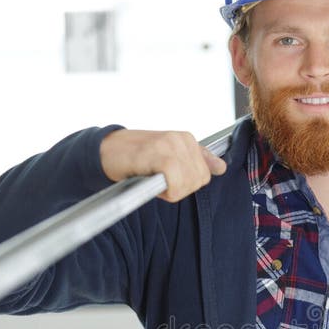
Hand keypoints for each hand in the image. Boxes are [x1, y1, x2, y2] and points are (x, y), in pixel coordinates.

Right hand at [100, 129, 226, 201]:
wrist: (107, 151)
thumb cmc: (137, 158)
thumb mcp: (170, 158)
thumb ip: (196, 162)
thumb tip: (221, 168)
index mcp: (188, 139)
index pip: (205, 174)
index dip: (186, 184)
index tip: (167, 177)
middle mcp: (182, 139)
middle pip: (199, 180)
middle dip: (180, 187)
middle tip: (159, 179)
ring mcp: (171, 144)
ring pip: (188, 181)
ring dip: (170, 189)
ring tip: (153, 177)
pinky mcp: (160, 154)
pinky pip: (174, 181)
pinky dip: (164, 189)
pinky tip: (150, 179)